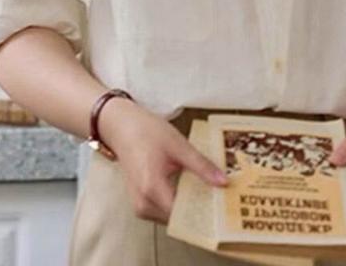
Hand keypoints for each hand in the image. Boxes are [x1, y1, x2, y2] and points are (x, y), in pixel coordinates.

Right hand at [98, 98, 228, 223]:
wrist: (122, 126)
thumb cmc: (146, 132)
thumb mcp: (179, 146)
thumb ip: (201, 166)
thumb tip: (223, 182)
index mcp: (152, 189)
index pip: (183, 215)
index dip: (205, 212)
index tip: (223, 206)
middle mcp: (143, 203)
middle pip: (178, 218)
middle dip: (199, 210)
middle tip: (220, 197)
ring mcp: (140, 206)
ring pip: (171, 216)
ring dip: (189, 207)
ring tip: (208, 192)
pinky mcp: (141, 202)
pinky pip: (164, 210)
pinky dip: (178, 203)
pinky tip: (192, 190)